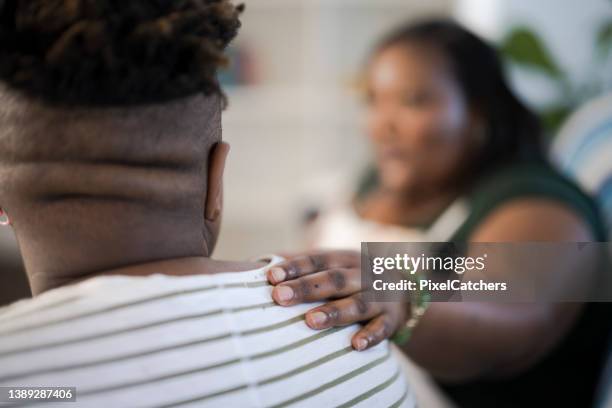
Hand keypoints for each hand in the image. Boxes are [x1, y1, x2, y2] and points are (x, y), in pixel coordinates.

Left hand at [267, 250, 407, 350]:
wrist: (406, 290)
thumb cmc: (356, 277)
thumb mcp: (336, 263)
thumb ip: (304, 262)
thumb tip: (260, 261)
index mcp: (345, 258)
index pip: (317, 259)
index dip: (295, 267)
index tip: (271, 276)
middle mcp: (362, 274)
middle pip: (333, 279)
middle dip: (306, 288)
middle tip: (280, 297)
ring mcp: (379, 297)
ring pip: (357, 304)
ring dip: (334, 312)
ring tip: (310, 321)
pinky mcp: (392, 319)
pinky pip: (382, 329)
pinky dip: (370, 337)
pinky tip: (354, 346)